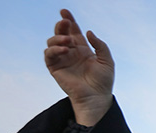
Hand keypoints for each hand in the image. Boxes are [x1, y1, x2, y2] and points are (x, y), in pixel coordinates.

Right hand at [44, 9, 113, 125]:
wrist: (96, 97)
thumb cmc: (103, 81)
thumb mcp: (107, 60)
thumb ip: (100, 45)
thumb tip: (88, 32)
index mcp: (83, 49)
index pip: (73, 31)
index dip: (69, 20)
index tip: (65, 11)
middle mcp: (71, 52)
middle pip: (61, 33)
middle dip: (61, 25)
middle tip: (65, 22)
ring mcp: (62, 59)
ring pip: (52, 42)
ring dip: (58, 37)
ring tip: (67, 41)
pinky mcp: (55, 68)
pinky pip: (49, 55)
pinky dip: (54, 49)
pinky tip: (64, 50)